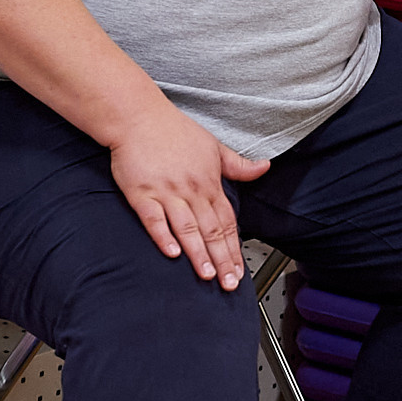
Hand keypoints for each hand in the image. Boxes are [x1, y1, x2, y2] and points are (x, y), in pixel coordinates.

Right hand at [108, 105, 267, 288]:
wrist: (138, 116)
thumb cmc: (173, 131)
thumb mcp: (213, 146)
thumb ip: (238, 165)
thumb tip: (263, 168)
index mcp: (209, 183)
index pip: (227, 222)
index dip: (234, 248)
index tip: (239, 270)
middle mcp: (191, 190)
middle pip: (211, 230)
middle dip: (222, 259)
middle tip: (228, 283)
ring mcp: (166, 192)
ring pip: (187, 228)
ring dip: (199, 253)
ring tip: (207, 274)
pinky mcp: (141, 192)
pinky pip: (154, 219)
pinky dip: (163, 236)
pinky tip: (172, 253)